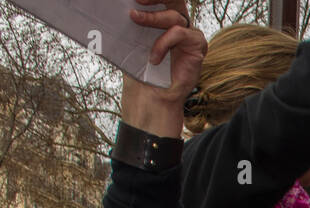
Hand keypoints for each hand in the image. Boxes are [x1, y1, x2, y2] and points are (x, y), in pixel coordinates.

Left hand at [122, 0, 206, 136]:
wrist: (151, 98)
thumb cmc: (140, 70)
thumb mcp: (129, 41)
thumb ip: (129, 22)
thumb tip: (113, 6)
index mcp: (162, 18)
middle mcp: (178, 23)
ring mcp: (189, 34)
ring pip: (173, 15)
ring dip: (151, 17)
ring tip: (134, 19)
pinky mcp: (197, 45)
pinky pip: (180, 33)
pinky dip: (164, 42)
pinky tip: (154, 57)